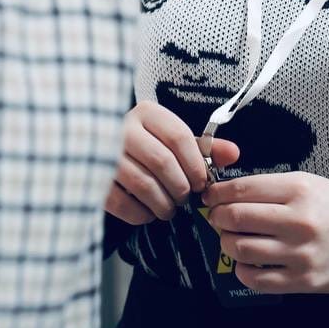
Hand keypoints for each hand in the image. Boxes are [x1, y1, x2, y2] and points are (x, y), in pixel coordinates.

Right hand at [106, 102, 239, 225]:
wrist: (98, 151)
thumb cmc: (147, 147)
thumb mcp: (174, 140)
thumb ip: (205, 148)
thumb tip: (235, 154)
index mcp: (147, 113)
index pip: (179, 137)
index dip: (196, 165)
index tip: (202, 183)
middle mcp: (123, 128)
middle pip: (162, 162)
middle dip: (180, 187)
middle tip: (185, 197)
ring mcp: (103, 153)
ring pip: (143, 184)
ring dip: (163, 204)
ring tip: (169, 208)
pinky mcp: (93, 179)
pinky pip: (122, 203)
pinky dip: (141, 214)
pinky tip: (148, 213)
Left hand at [203, 171, 328, 294]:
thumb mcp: (313, 184)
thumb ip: (274, 188)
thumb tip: (231, 194)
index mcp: (299, 189)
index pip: (242, 188)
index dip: (218, 193)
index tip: (210, 196)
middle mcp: (298, 220)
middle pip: (236, 218)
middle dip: (217, 217)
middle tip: (216, 217)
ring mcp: (300, 253)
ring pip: (240, 248)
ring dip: (226, 242)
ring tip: (230, 238)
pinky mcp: (304, 281)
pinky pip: (257, 279)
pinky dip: (242, 269)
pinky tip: (245, 261)